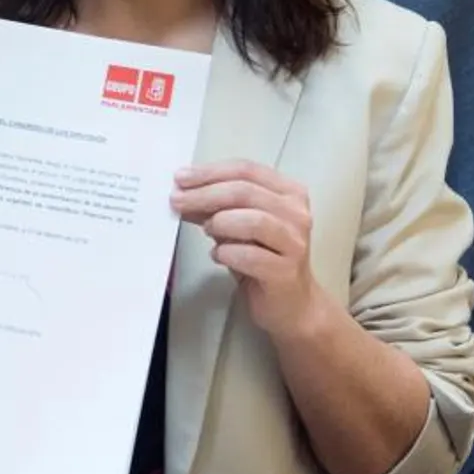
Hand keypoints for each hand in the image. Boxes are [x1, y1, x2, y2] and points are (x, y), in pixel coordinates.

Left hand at [172, 160, 325, 337]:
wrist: (291, 303)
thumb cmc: (262, 257)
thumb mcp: (236, 225)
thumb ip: (215, 206)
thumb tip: (182, 191)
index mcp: (289, 193)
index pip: (246, 170)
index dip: (210, 172)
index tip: (180, 177)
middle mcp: (297, 214)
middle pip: (245, 192)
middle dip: (205, 194)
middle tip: (177, 200)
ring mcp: (295, 243)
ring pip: (252, 220)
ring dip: (220, 222)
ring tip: (206, 230)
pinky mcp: (287, 272)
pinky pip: (250, 255)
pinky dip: (226, 253)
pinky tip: (218, 255)